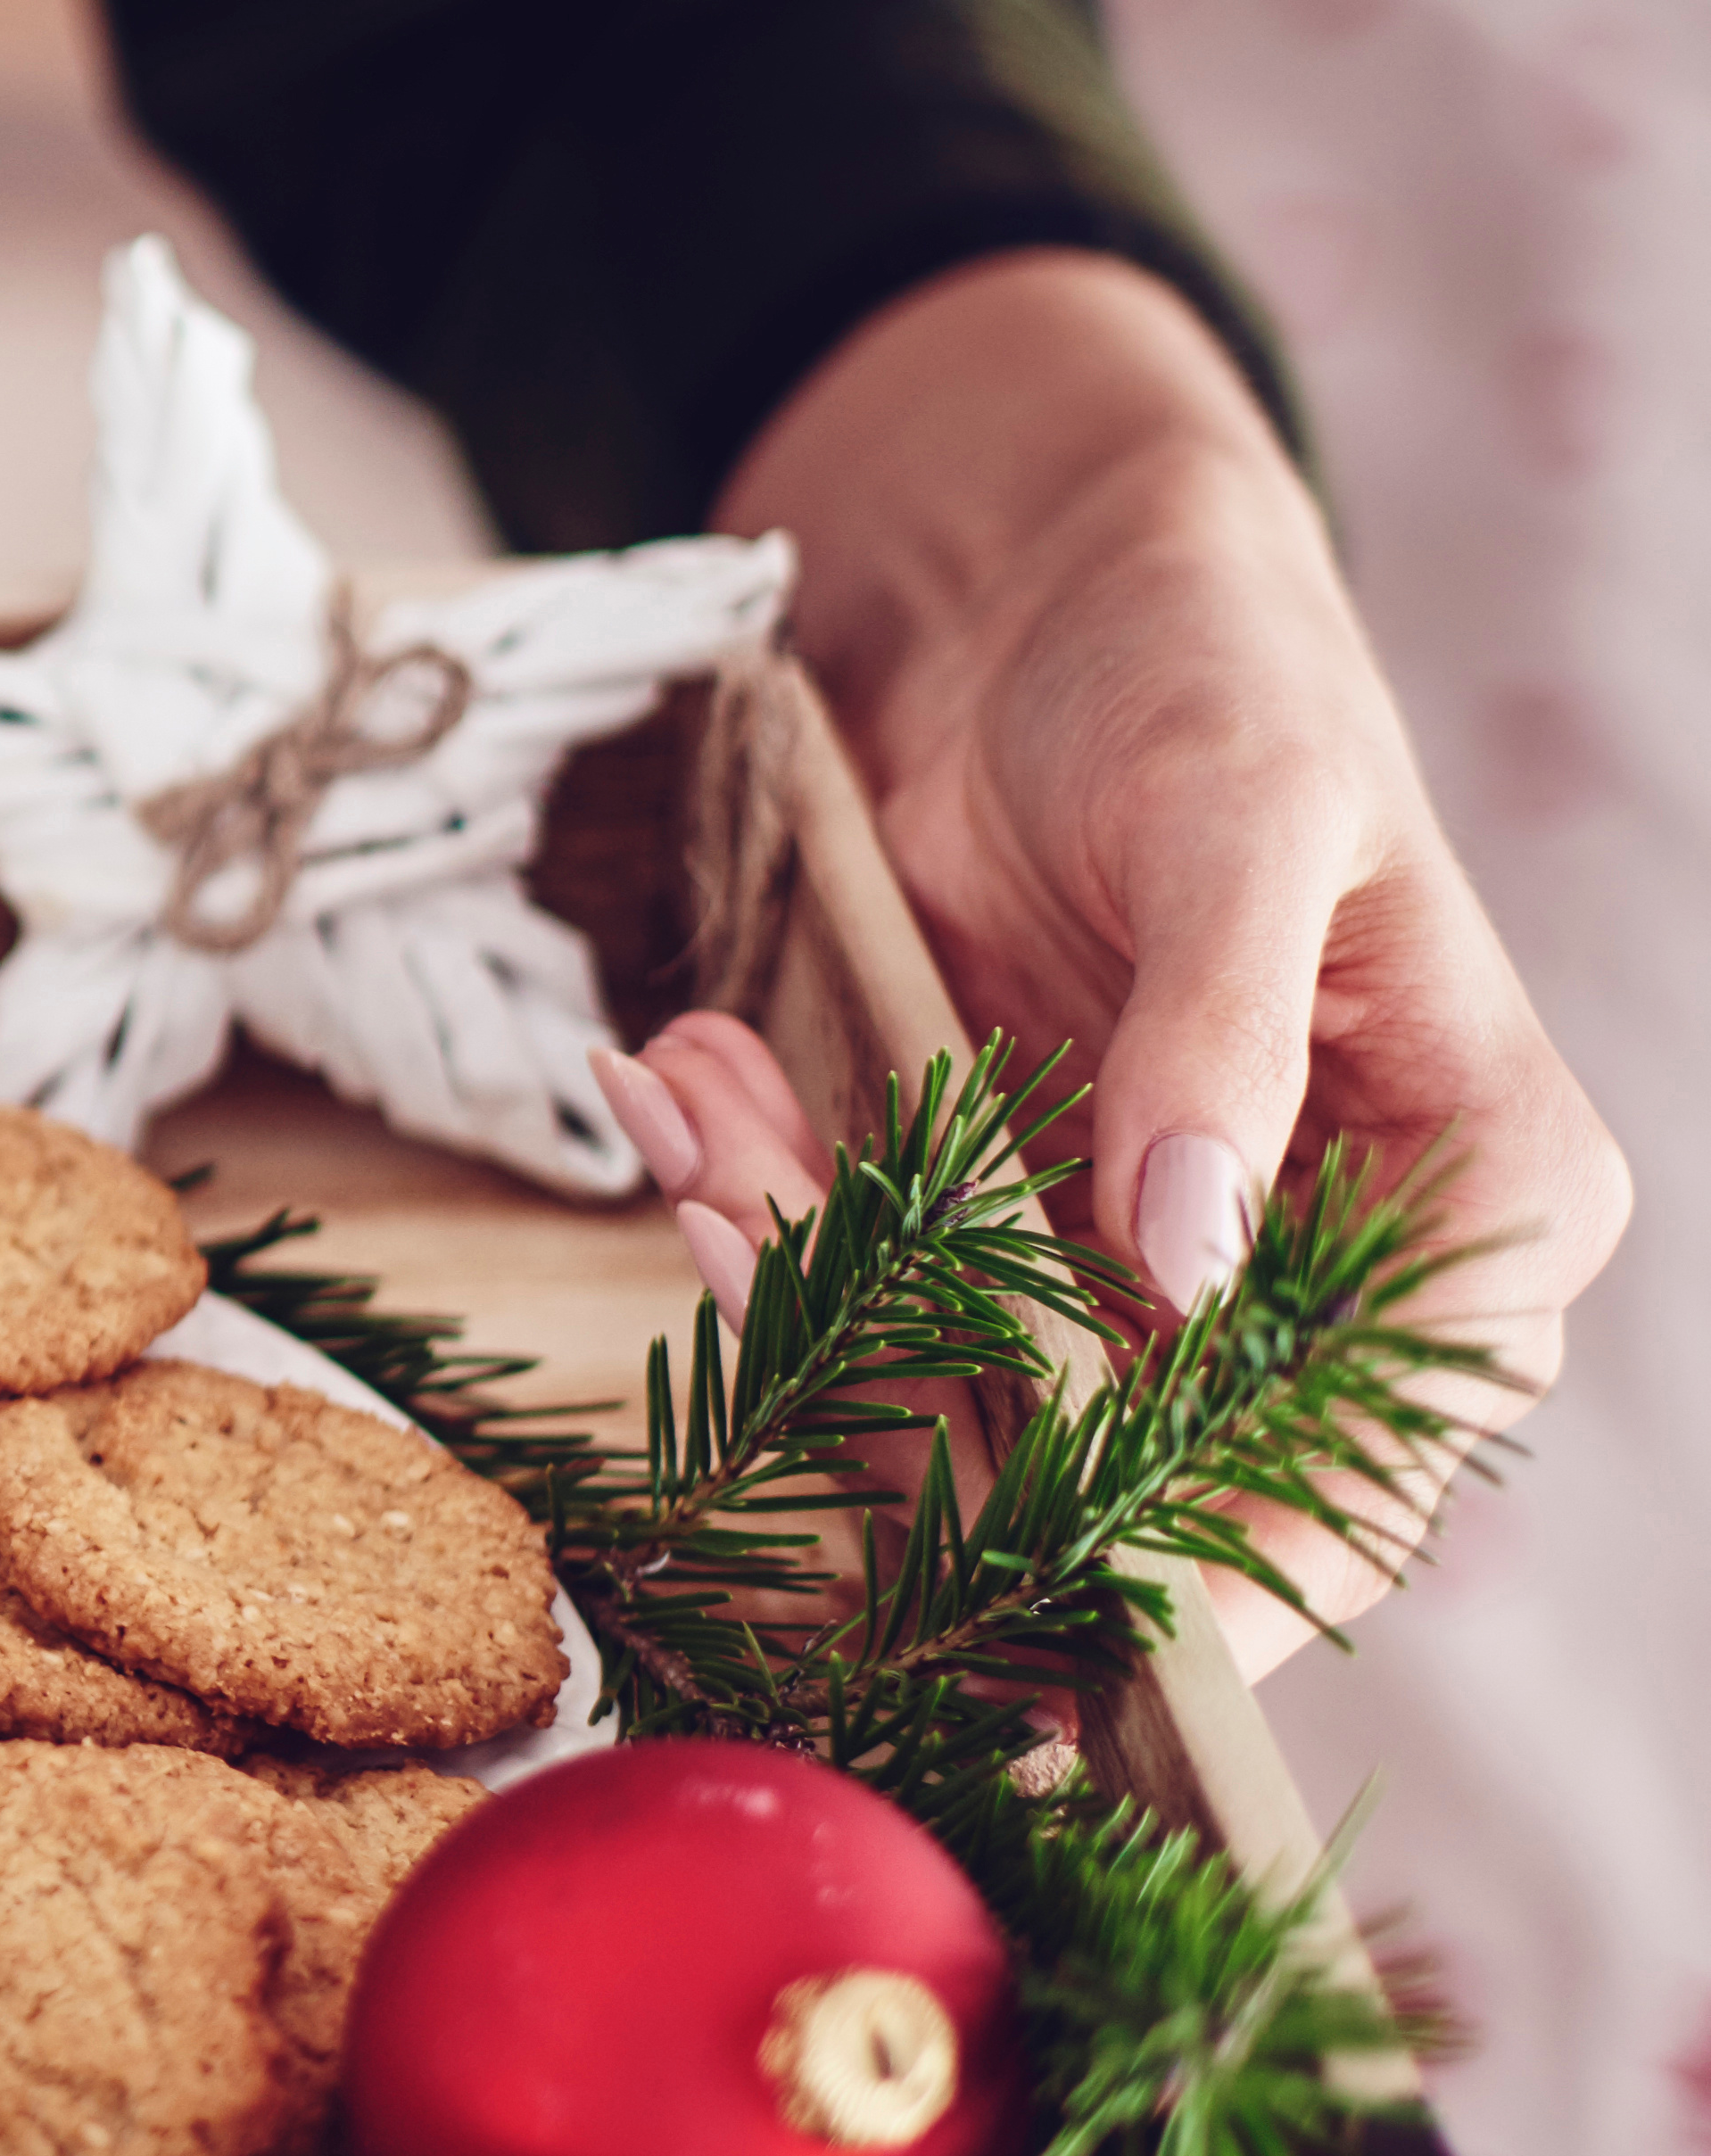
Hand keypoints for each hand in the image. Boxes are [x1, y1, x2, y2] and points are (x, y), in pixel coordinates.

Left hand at [694, 251, 1627, 1615]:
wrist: (1053, 579)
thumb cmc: (1210, 665)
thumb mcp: (1245, 819)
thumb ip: (1222, 1037)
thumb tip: (1196, 1257)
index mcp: (1478, 1206)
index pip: (1354, 1476)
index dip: (1185, 1575)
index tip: (996, 1573)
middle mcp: (1322, 1272)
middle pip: (1115, 1462)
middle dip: (891, 1370)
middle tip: (723, 1200)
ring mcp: (1142, 1252)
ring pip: (947, 1385)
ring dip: (781, 1263)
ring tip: (684, 1101)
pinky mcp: (994, 1203)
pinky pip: (859, 1279)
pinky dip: (749, 1197)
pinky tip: (677, 1076)